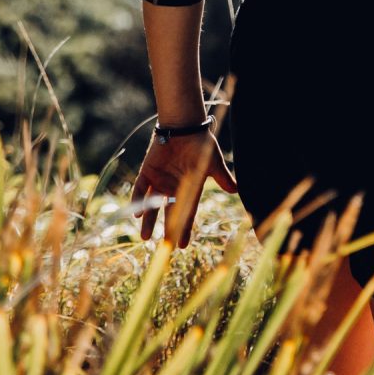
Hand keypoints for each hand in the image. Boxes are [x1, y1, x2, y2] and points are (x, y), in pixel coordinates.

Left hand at [133, 128, 236, 243]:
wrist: (183, 126)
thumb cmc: (200, 143)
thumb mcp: (213, 163)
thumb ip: (222, 177)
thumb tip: (236, 190)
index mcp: (189, 188)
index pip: (187, 213)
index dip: (185, 229)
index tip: (183, 245)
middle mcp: (173, 188)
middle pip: (168, 213)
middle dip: (167, 230)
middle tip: (164, 248)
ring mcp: (159, 181)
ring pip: (152, 205)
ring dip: (148, 221)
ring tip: (145, 237)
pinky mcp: (147, 172)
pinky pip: (140, 189)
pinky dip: (138, 201)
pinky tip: (138, 213)